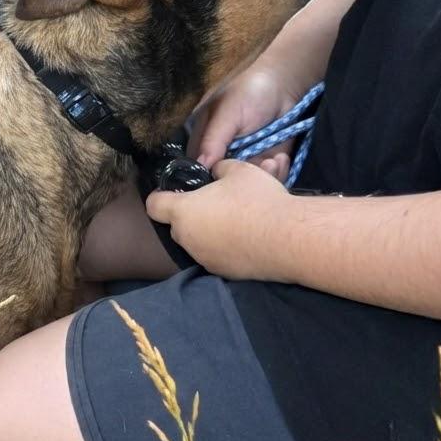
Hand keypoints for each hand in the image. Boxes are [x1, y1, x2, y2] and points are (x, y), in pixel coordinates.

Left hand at [146, 160, 293, 279]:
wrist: (286, 238)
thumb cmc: (256, 199)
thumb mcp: (238, 170)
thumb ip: (220, 169)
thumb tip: (216, 172)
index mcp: (183, 211)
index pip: (154, 205)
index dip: (160, 196)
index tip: (172, 191)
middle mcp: (188, 238)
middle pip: (179, 224)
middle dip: (192, 213)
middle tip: (214, 201)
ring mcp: (204, 258)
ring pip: (200, 240)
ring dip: (212, 229)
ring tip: (238, 216)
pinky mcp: (224, 272)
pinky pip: (218, 254)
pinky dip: (227, 245)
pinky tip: (248, 234)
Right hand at [189, 64, 307, 178]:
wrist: (285, 85)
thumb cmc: (249, 91)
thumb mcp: (227, 112)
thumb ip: (212, 139)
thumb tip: (200, 165)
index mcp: (204, 142)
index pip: (198, 169)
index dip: (209, 180)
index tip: (225, 182)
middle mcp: (222, 156)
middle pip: (225, 182)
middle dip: (242, 181)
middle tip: (260, 167)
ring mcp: (245, 161)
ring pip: (248, 184)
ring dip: (263, 177)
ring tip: (274, 161)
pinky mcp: (265, 164)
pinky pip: (268, 179)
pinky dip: (277, 173)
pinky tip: (280, 158)